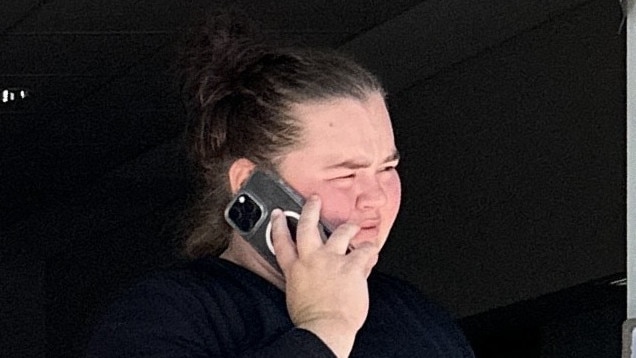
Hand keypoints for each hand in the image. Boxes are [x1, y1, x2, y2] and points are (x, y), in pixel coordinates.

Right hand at [271, 195, 378, 356]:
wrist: (325, 327)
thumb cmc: (311, 320)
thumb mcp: (295, 297)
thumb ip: (301, 282)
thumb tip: (308, 280)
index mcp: (295, 269)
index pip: (282, 242)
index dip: (279, 225)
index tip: (279, 214)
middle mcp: (312, 259)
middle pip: (308, 226)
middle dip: (310, 209)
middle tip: (313, 199)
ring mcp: (332, 260)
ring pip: (340, 233)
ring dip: (348, 227)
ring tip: (352, 224)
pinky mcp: (351, 266)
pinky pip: (365, 251)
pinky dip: (370, 250)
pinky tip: (373, 248)